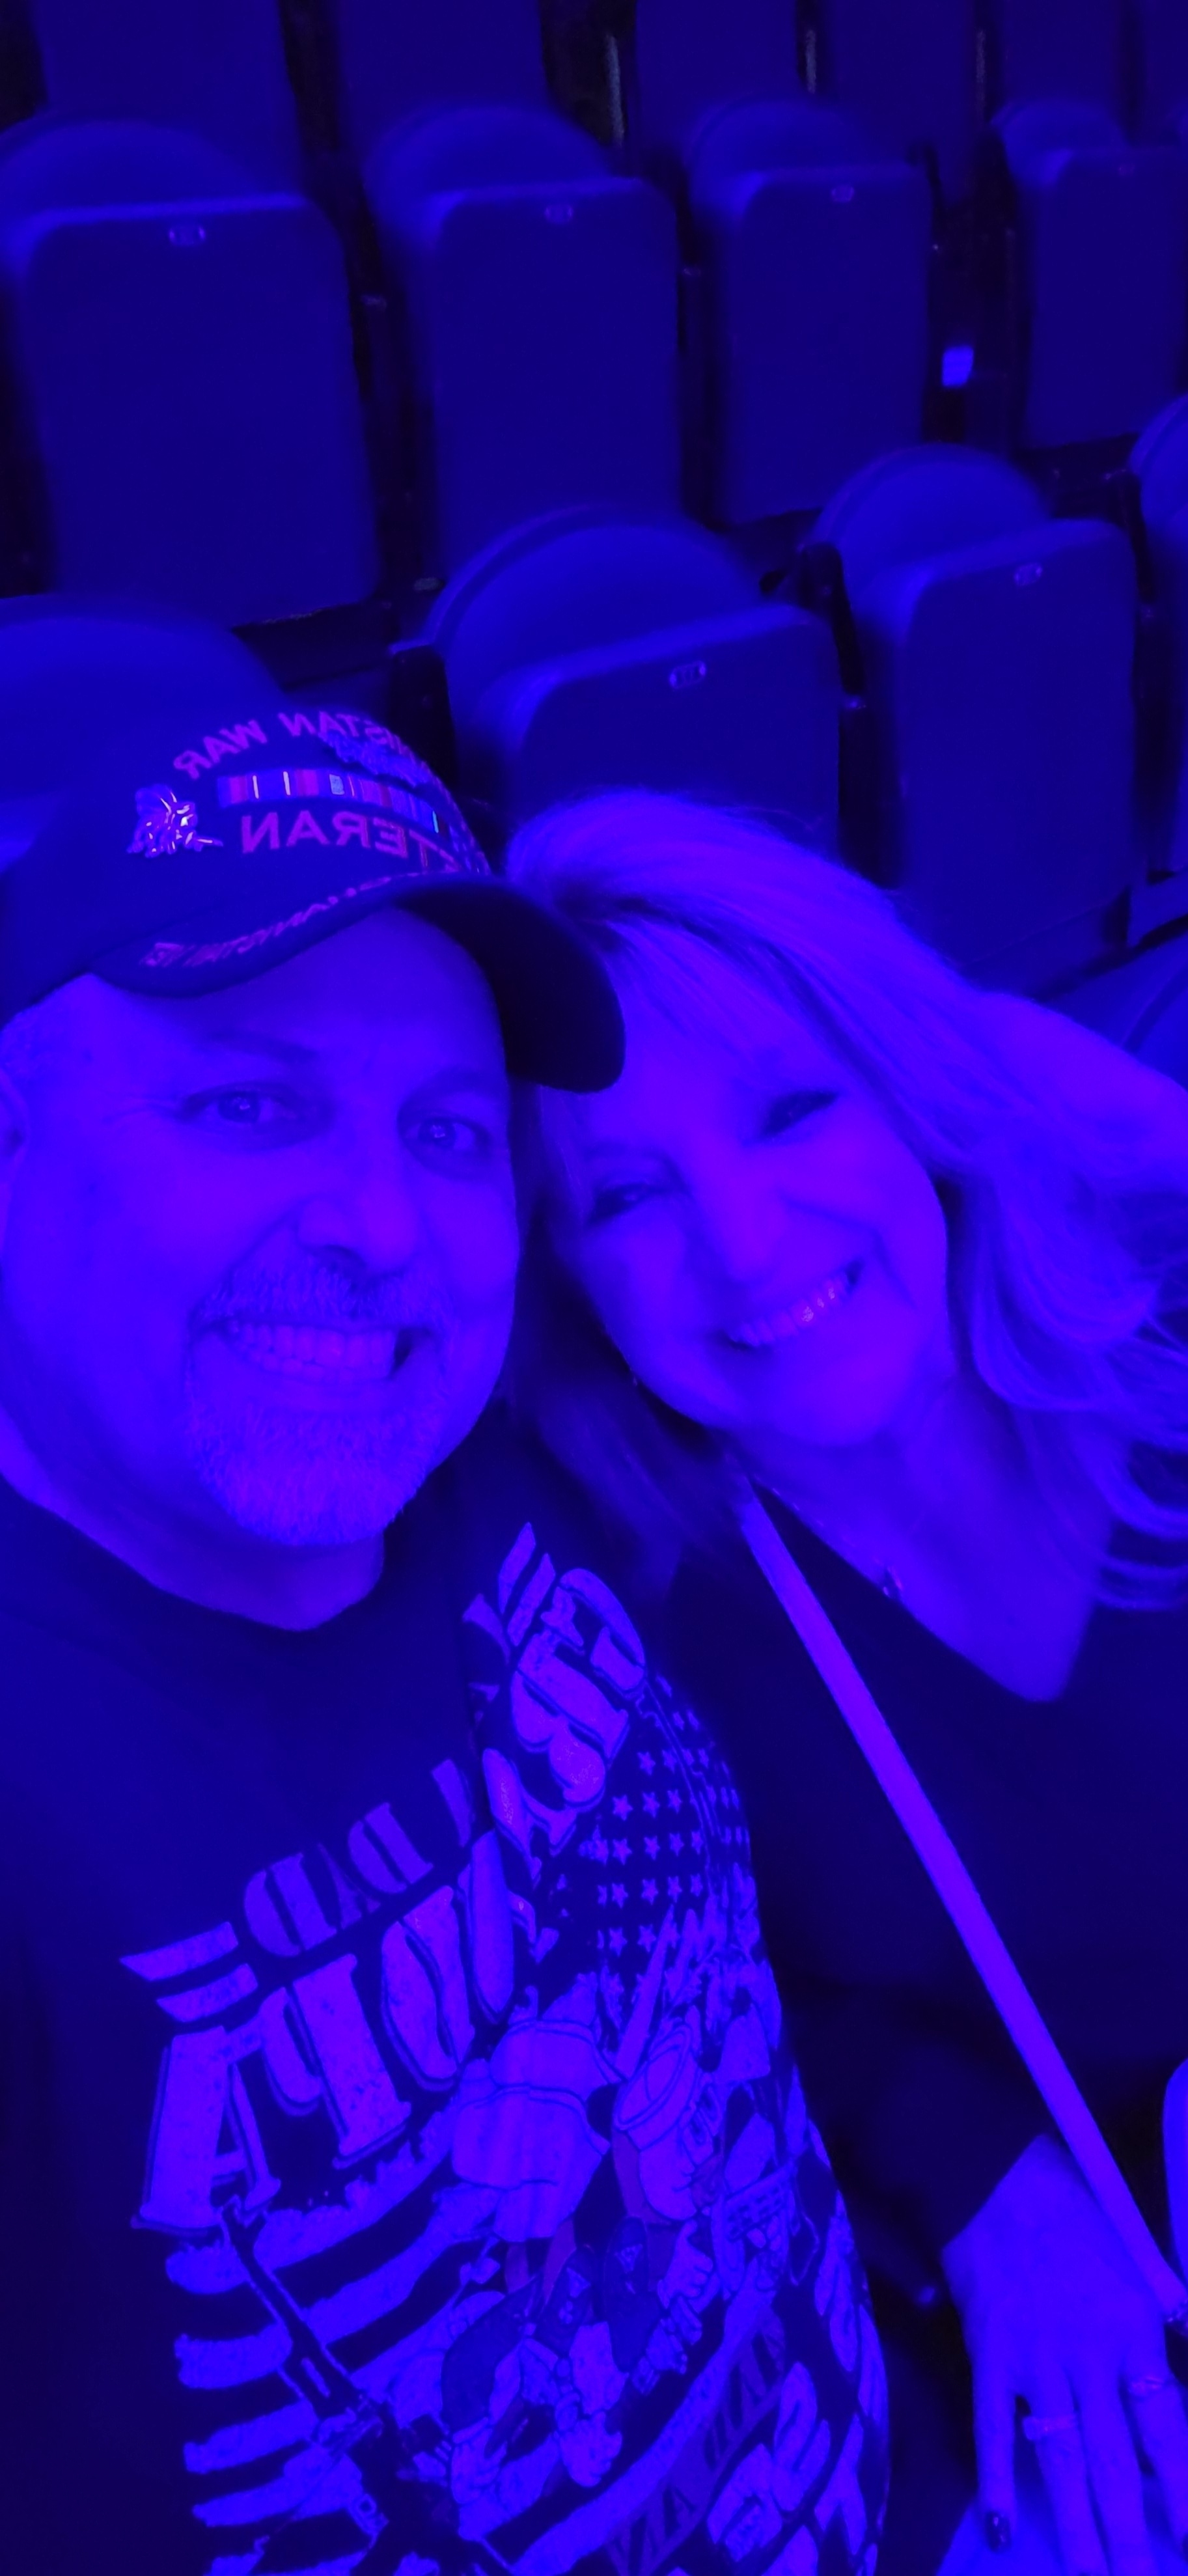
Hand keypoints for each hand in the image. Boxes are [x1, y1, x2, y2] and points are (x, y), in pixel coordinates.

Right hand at [941, 2136, 1187, 2573]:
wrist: (997, 2174)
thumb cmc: (1077, 2211)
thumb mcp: (1139, 2266)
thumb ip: (1158, 2328)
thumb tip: (1170, 2377)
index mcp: (1138, 2334)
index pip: (1168, 2431)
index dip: (1181, 2488)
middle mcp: (1093, 2359)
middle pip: (1118, 2464)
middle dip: (1132, 2534)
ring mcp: (1038, 2362)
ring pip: (1064, 2460)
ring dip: (1080, 2528)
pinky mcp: (989, 2357)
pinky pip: (994, 2427)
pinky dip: (996, 2479)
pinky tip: (1000, 2530)